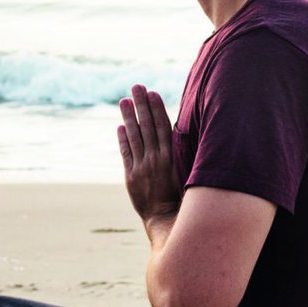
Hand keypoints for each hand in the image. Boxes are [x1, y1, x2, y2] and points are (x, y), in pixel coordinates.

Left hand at [116, 84, 179, 230]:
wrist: (166, 219)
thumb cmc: (182, 197)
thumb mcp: (187, 173)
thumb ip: (182, 154)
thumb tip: (181, 133)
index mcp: (171, 156)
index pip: (163, 126)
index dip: (157, 108)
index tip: (152, 92)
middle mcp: (155, 159)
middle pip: (147, 126)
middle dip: (141, 105)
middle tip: (136, 87)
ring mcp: (141, 167)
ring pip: (134, 136)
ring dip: (128, 117)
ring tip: (124, 101)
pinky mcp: (131, 177)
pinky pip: (126, 153)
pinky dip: (123, 139)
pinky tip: (120, 127)